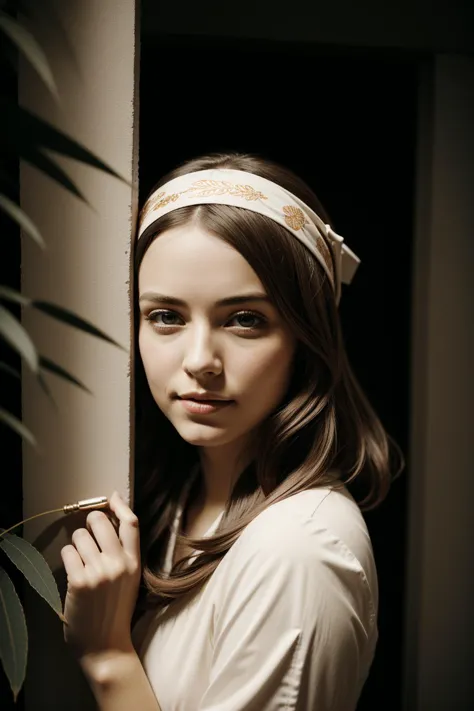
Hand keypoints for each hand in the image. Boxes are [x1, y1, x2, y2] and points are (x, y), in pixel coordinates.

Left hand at [60, 491, 140, 662]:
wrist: (105, 644)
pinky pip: (68, 552)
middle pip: (100, 521)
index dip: (119, 505)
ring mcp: (99, 572)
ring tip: (81, 562)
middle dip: (90, 523)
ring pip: (79, 535)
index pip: (131, 522)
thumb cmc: (115, 610)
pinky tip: (74, 572)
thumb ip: (123, 552)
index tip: (111, 498)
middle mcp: (119, 564)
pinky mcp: (80, 581)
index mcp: (134, 562)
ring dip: (76, 545)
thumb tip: (112, 520)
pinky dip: (68, 559)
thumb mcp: (129, 579)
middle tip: (88, 537)